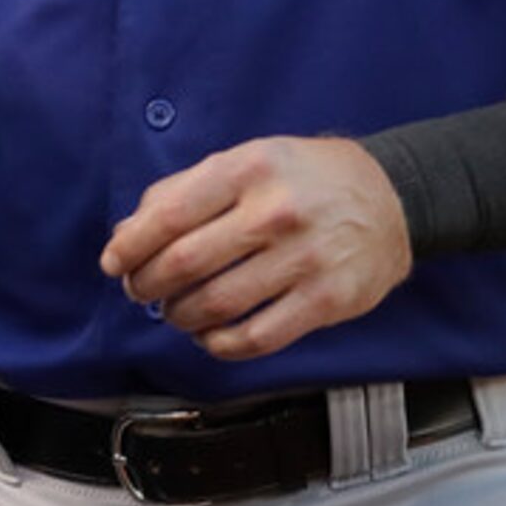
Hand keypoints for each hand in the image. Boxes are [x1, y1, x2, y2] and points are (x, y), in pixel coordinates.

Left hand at [99, 136, 412, 361]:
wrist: (392, 197)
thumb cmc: (303, 178)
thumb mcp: (244, 161)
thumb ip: (183, 192)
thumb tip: (127, 233)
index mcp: (247, 170)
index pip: (169, 215)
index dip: (130, 246)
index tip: (114, 263)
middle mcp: (275, 212)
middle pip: (185, 264)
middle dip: (148, 284)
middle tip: (140, 290)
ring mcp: (304, 259)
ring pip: (217, 305)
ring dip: (179, 316)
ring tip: (174, 312)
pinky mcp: (327, 300)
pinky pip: (257, 337)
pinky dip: (220, 345)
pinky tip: (210, 336)